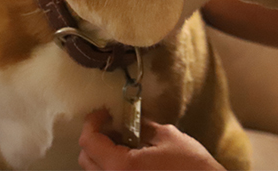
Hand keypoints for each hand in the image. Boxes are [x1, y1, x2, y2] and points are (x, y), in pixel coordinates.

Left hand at [79, 109, 224, 170]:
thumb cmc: (191, 166)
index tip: (103, 112)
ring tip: (124, 140)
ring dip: (102, 153)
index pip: (89, 142)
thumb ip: (144, 126)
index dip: (92, 122)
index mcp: (121, 166)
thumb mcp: (168, 137)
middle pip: (86, 158)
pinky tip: (131, 156)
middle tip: (114, 124)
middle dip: (95, 138)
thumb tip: (131, 119)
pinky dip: (112, 164)